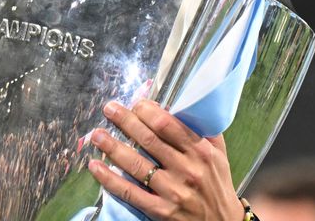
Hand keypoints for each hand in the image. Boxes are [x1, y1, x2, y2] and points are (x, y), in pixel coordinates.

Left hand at [88, 100, 242, 220]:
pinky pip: (130, 192)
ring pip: (137, 165)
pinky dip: (110, 179)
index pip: (168, 124)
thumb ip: (203, 130)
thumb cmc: (217, 185)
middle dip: (125, 121)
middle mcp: (187, 170)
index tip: (135, 103)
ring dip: (113, 147)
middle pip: (149, 140)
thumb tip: (182, 105)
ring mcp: (173, 192)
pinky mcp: (161, 211)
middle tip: (109, 109)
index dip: (147, 111)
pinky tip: (96, 167)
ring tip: (97, 135)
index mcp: (201, 152)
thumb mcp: (219, 154)